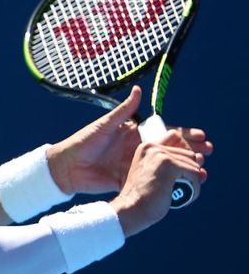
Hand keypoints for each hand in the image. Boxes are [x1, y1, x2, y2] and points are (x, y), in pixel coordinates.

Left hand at [47, 86, 212, 194]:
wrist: (66, 166)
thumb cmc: (83, 141)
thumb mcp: (105, 125)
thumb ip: (123, 111)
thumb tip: (138, 90)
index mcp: (133, 134)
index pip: (164, 132)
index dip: (183, 134)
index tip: (200, 136)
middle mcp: (136, 149)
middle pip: (168, 150)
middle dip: (189, 150)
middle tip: (207, 152)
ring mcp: (133, 165)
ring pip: (163, 166)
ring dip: (182, 166)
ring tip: (200, 167)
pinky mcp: (127, 180)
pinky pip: (149, 180)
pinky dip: (165, 182)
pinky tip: (180, 183)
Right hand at [111, 131, 207, 236]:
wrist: (131, 210)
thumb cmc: (143, 200)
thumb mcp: (156, 178)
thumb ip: (175, 169)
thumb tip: (203, 172)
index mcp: (146, 147)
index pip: (179, 146)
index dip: (182, 163)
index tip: (175, 180)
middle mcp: (153, 147)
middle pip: (189, 156)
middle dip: (188, 176)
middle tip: (172, 190)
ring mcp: (161, 154)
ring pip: (194, 166)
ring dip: (191, 184)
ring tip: (174, 195)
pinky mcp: (170, 164)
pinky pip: (195, 175)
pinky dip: (193, 190)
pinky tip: (180, 198)